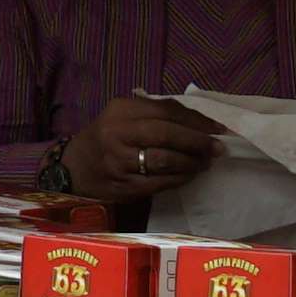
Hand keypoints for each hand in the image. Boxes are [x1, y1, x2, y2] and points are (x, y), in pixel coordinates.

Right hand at [59, 95, 220, 206]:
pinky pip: (159, 183)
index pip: (166, 111)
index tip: (220, 128)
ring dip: (191, 163)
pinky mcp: (123, 186)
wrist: (75, 168)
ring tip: (205, 163)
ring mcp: (119, 162)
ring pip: (164, 161)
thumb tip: (203, 121)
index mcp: (121, 110)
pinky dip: (179, 179)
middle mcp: (117, 133)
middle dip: (197, 142)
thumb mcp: (125, 116)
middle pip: (166, 135)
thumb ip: (158, 113)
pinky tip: (189, 176)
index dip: (196, 120)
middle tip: (218, 148)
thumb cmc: (109, 137)